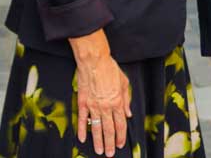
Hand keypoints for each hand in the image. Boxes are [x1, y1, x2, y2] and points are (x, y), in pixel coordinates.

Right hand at [69, 31, 131, 157]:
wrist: (95, 62)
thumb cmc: (110, 70)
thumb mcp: (124, 83)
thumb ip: (126, 100)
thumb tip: (128, 114)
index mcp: (118, 102)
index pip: (121, 124)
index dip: (121, 136)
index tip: (120, 144)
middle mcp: (106, 107)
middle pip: (109, 129)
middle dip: (110, 143)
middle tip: (109, 154)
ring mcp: (93, 106)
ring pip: (96, 128)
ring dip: (98, 141)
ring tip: (99, 151)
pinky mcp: (83, 103)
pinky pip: (82, 119)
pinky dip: (82, 130)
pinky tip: (82, 138)